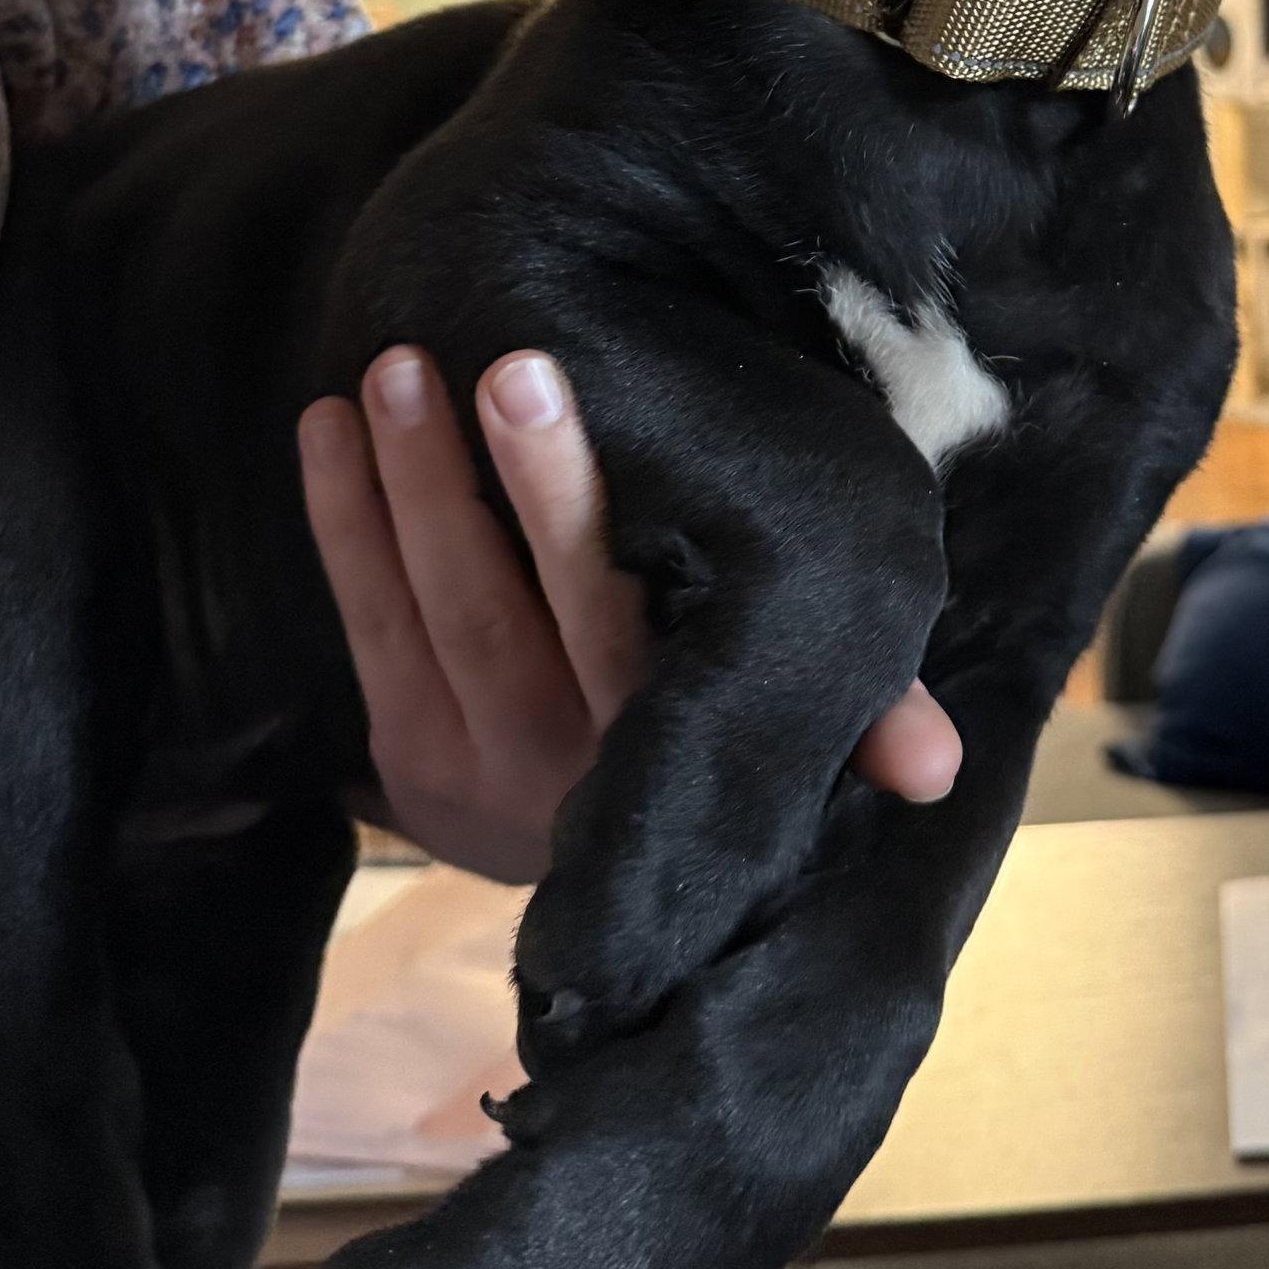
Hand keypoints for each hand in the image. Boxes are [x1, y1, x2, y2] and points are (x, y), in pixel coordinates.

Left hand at [299, 349, 960, 883]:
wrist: (594, 906)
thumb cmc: (705, 748)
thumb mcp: (780, 742)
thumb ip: (852, 721)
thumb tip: (942, 765)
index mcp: (667, 746)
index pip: (626, 623)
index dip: (583, 510)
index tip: (558, 388)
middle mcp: (568, 767)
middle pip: (526, 611)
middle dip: (515, 481)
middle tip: (501, 362)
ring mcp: (473, 770)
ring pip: (438, 610)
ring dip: (411, 485)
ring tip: (398, 365)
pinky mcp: (406, 763)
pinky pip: (366, 629)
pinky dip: (342, 525)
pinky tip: (326, 427)